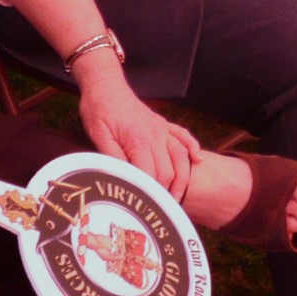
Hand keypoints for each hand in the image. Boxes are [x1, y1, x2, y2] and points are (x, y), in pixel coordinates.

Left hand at [77, 66, 200, 200]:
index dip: (150, 195)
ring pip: (181, 156)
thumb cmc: (98, 111)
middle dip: (167, 192)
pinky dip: (193, 148)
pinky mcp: (163, 124)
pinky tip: (198, 160)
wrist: (105, 85)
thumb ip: (114, 159)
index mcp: (139, 140)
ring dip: (183, 178)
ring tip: (177, 197)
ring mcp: (162, 128)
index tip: (147, 209)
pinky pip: (183, 135)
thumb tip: (126, 180)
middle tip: (159, 210)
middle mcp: (156, 134)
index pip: (152, 176)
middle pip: (169, 171)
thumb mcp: (99, 137)